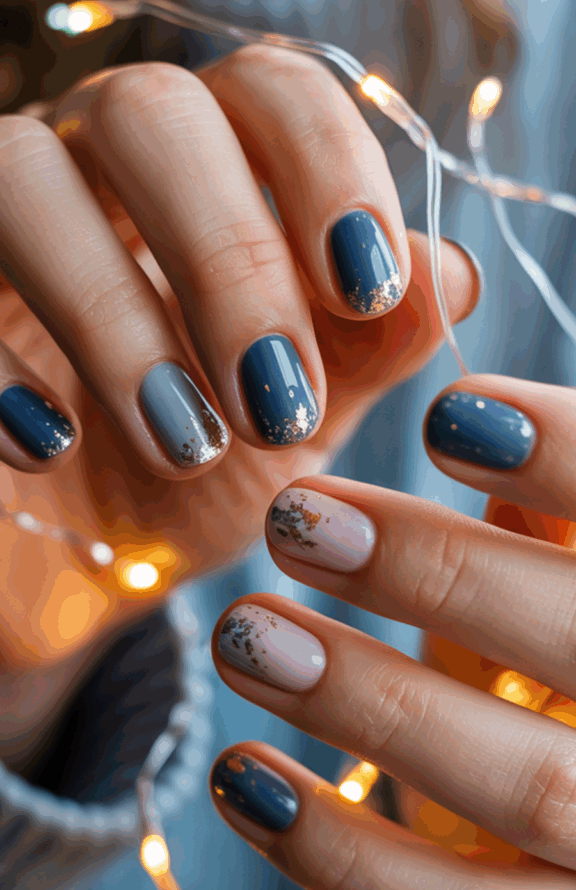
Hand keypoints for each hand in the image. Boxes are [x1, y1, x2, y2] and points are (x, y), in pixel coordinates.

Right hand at [0, 47, 477, 764]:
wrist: (77, 573)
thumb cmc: (194, 486)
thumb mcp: (298, 426)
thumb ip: (369, 350)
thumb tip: (443, 274)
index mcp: (210, 182)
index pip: (270, 94)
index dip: (326, 166)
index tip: (363, 288)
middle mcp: (97, 177)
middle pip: (149, 112)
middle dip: (226, 255)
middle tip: (275, 400)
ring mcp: (1, 234)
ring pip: (21, 171)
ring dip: (114, 308)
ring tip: (182, 440)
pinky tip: (49, 446)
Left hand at [210, 373, 575, 889]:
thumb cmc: (562, 633)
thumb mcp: (566, 561)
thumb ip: (547, 504)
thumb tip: (466, 412)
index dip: (567, 456)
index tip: (448, 417)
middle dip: (434, 572)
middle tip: (297, 518)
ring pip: (523, 782)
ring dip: (366, 702)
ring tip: (245, 637)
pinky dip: (339, 851)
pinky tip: (241, 777)